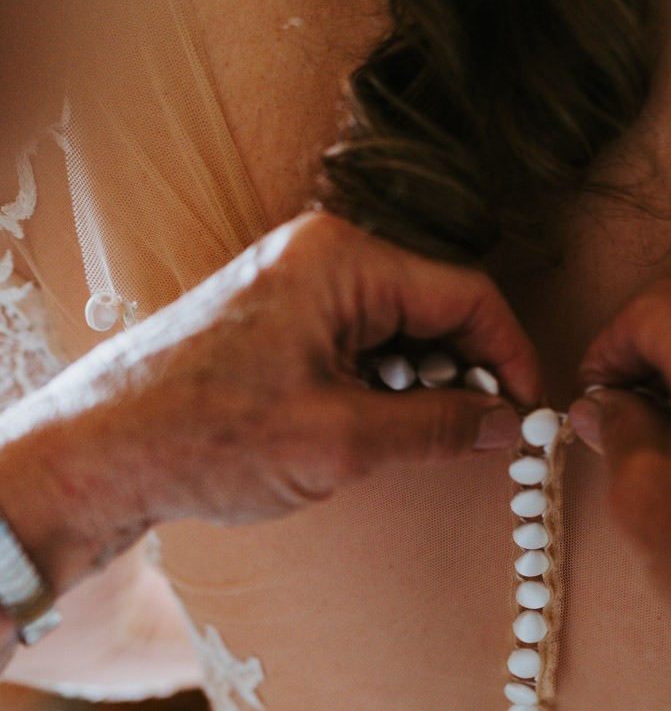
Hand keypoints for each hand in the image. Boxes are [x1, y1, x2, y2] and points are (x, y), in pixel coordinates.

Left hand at [0, 211, 541, 594]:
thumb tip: (505, 427)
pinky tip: (367, 434)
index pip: (466, 293)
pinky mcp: (278, 322)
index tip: (527, 412)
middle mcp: (322, 258)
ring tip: (408, 443)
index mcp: (343, 260)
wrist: (102, 451)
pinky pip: (356, 345)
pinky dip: (379, 389)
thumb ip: (438, 427)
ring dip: (419, 388)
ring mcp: (296, 287)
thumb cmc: (204, 434)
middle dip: (464, 375)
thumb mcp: (342, 440)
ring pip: (396, 332)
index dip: (510, 355)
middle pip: (434, 309)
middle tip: (478, 439)